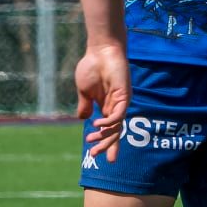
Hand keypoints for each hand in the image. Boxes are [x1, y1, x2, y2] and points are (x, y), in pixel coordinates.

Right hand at [74, 42, 129, 161]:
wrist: (100, 51)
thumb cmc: (92, 68)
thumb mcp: (84, 91)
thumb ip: (85, 105)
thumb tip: (83, 119)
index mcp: (107, 106)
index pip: (108, 129)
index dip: (104, 142)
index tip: (94, 155)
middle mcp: (116, 107)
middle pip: (115, 131)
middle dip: (106, 145)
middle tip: (95, 155)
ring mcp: (121, 102)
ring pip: (117, 126)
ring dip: (105, 136)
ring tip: (91, 141)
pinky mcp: (124, 96)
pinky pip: (117, 114)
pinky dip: (108, 122)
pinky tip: (97, 125)